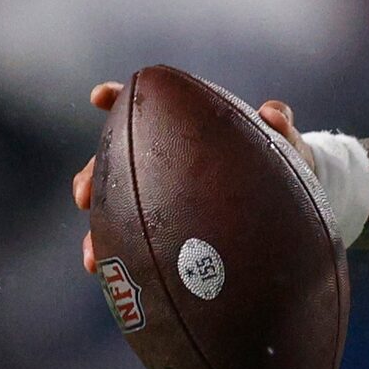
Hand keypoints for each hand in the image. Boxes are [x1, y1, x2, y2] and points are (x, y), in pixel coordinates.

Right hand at [74, 83, 313, 273]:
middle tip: (82, 194)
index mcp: (183, 131)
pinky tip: (106, 272)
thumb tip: (271, 112)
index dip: (118, 99)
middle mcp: (162, 163)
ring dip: (96, 227)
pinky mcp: (165, 232)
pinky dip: (115, 256)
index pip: (143, 108)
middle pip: (113, 162)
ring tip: (91, 252)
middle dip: (90, 175)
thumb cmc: (279, 164)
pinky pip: (132, 242)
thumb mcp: (282, 146)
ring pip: (113, 208)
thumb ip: (279, 126)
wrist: (287, 210)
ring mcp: (159, 199)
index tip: (99, 95)